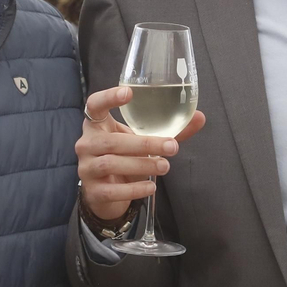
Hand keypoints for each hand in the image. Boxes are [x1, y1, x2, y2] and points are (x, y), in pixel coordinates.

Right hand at [76, 86, 205, 220]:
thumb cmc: (125, 158)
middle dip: (145, 144)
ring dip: (142, 165)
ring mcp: (86, 168)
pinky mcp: (93, 191)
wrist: (106, 193)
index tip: (129, 93)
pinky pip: (112, 190)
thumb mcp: (142, 141)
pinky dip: (134, 189)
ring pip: (111, 164)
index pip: (94, 105)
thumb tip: (199, 117)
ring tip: (165, 166)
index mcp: (98, 125)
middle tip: (172, 147)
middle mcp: (87, 144)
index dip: (108, 97)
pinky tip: (151, 187)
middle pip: (112, 142)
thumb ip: (169, 130)